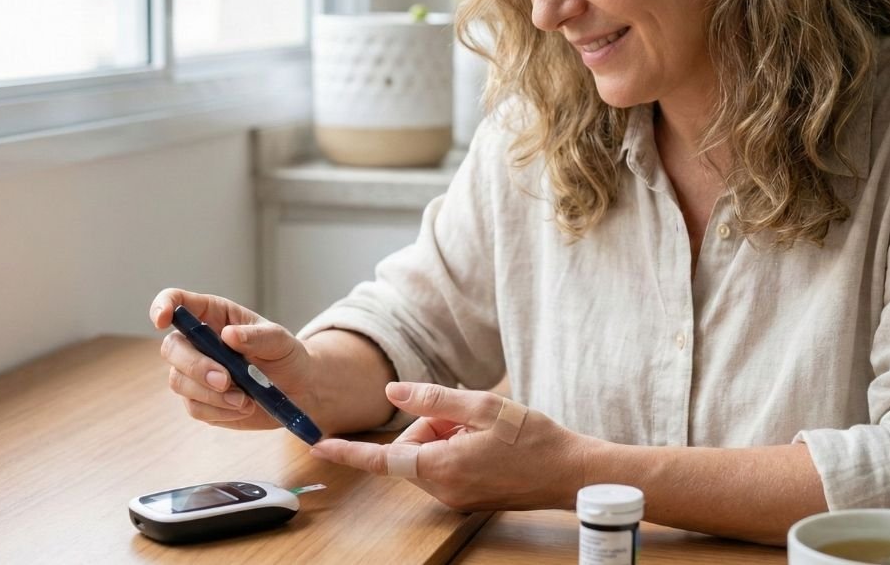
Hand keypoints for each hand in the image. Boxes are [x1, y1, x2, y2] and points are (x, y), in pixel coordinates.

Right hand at [149, 288, 316, 430]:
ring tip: (245, 399)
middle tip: (226, 380)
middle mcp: (197, 342)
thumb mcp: (280, 341)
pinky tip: (243, 407)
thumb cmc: (285, 355)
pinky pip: (195, 407)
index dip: (163, 306)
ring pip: (179, 382)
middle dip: (195, 366)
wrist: (297, 390)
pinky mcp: (200, 400)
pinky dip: (219, 410)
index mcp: (213, 315)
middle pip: (171, 348)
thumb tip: (229, 335)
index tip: (162, 320)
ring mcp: (195, 373)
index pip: (177, 301)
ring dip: (211, 394)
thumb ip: (257, 337)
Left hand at [309, 382, 592, 510]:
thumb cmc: (534, 439)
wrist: (571, 473)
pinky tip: (490, 444)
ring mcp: (456, 497)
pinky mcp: (468, 498)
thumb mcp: (484, 406)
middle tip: (472, 417)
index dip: (348, 450)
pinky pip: (446, 468)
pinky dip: (459, 449)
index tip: (318, 443)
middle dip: (433, 425)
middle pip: (413, 449)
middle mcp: (443, 489)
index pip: (382, 458)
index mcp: (441, 467)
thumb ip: (434, 399)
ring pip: (430, 457)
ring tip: (486, 432)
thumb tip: (394, 391)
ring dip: (449, 437)